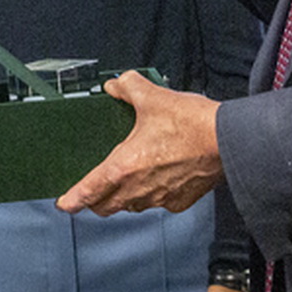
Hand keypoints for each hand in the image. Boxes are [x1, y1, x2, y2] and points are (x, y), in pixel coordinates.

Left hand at [56, 72, 221, 216]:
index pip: (89, 191)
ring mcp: (160, 198)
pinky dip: (153, 194)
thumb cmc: (191, 124)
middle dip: (96, 200)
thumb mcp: (152, 97)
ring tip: (127, 179)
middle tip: (94, 190)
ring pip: (132, 206)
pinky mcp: (180, 201)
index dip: (73, 199)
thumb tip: (116, 85)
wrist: (227, 142)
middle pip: (107, 206)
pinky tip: (158, 177)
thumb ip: (128, 87)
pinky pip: (158, 203)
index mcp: (123, 167)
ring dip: (125, 197)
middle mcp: (138, 189)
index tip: (65, 204)